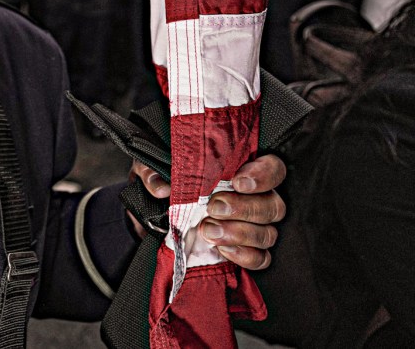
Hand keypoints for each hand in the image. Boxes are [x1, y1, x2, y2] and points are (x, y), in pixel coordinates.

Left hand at [129, 155, 285, 269]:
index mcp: (240, 168)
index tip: (238, 181)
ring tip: (209, 231)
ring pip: (268, 232)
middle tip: (213, 208)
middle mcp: (255, 197)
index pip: (273, 168)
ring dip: (240, 233)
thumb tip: (161, 188)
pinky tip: (221, 249)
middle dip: (244, 208)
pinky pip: (261, 257)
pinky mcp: (248, 249)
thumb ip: (152, 171)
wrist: (156, 211)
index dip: (262, 175)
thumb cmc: (164, 180)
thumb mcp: (152, 168)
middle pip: (273, 204)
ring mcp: (254, 225)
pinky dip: (244, 255)